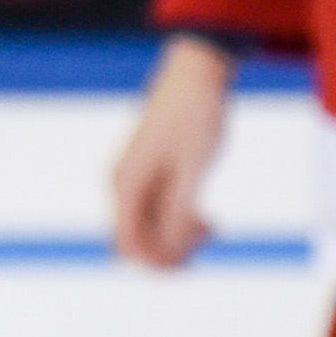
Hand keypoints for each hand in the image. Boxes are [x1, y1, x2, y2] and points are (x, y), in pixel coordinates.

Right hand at [110, 34, 235, 268]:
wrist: (198, 71)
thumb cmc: (196, 116)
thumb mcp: (194, 170)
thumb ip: (180, 213)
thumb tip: (169, 252)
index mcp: (127, 183)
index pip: (129, 245)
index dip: (157, 265)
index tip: (192, 266)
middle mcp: (123, 182)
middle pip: (137, 240)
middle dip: (170, 251)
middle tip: (210, 237)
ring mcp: (135, 175)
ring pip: (148, 226)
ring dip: (178, 236)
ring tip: (212, 226)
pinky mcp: (150, 169)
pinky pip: (157, 210)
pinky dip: (179, 220)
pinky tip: (207, 217)